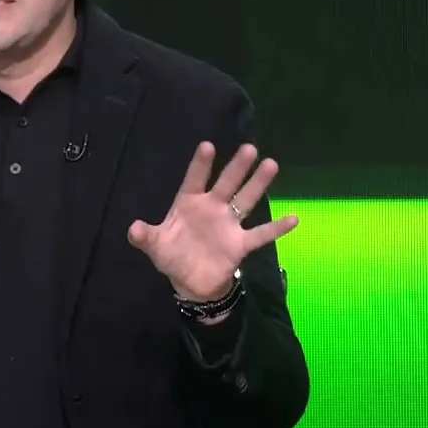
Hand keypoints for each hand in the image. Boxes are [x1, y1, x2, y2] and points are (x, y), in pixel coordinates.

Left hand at [127, 142, 298, 300]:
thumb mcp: (155, 246)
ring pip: (245, 200)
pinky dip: (276, 228)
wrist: (190, 282)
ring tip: (271, 164)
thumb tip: (133, 229)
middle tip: (249, 148)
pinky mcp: (240, 244)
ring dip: (257, 184)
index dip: (200, 165)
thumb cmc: (172, 256)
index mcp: (189, 204)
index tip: (207, 146)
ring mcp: (228, 224)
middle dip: (236, 167)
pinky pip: (261, 234)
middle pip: (226, 184)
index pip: (194, 180)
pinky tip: (293, 218)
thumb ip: (144, 236)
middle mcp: (212, 209)